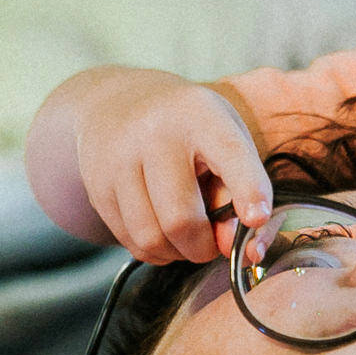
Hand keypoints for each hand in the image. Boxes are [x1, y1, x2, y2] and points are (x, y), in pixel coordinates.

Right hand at [66, 68, 270, 263]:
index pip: (229, 153)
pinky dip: (153, 250)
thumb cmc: (186, 127)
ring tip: (185, 238)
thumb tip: (237, 250)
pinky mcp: (98, 185)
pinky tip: (160, 232)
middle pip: (181, 218)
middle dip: (203, 248)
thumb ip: (237, 192)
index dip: (247, 189)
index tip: (257, 217)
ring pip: (151, 238)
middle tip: (210, 244)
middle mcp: (156, 133)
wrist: (115, 101)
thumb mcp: (222, 138)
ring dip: (176, 253)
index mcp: (200, 115)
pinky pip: (130, 241)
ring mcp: (120, 159)